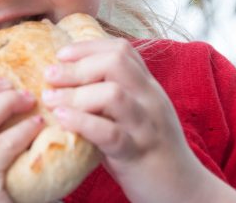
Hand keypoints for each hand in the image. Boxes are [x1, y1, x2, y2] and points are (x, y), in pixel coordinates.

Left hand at [42, 38, 235, 202]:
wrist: (185, 192)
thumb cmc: (146, 152)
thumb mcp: (132, 116)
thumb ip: (107, 97)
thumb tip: (63, 82)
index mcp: (147, 88)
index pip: (121, 50)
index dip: (87, 47)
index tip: (61, 55)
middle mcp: (150, 100)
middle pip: (116, 62)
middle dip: (77, 66)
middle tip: (49, 76)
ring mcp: (146, 126)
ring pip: (113, 94)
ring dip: (75, 94)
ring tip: (51, 100)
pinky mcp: (138, 153)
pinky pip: (110, 132)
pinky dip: (82, 122)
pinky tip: (62, 119)